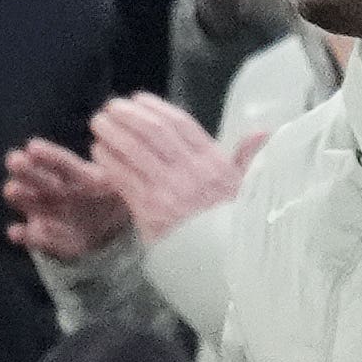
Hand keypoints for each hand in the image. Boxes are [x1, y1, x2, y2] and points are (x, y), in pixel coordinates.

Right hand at [3, 137, 130, 261]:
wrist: (112, 234)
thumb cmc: (115, 201)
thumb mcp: (122, 189)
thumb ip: (115, 184)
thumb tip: (104, 172)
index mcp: (78, 177)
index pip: (62, 163)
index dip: (48, 156)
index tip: (33, 147)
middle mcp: (57, 192)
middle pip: (39, 179)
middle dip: (25, 170)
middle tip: (14, 160)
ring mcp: (48, 214)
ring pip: (30, 202)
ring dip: (19, 195)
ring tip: (12, 189)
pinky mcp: (45, 238)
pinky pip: (34, 237)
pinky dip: (24, 236)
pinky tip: (15, 232)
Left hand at [90, 94, 248, 244]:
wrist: (223, 262)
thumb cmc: (232, 226)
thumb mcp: (247, 189)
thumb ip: (246, 159)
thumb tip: (262, 132)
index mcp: (214, 163)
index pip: (182, 125)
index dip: (157, 108)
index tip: (139, 99)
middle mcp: (191, 171)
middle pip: (154, 132)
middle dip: (130, 115)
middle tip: (111, 107)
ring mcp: (169, 189)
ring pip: (136, 150)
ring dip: (113, 133)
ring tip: (98, 123)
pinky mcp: (150, 209)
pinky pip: (124, 178)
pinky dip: (109, 161)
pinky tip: (98, 152)